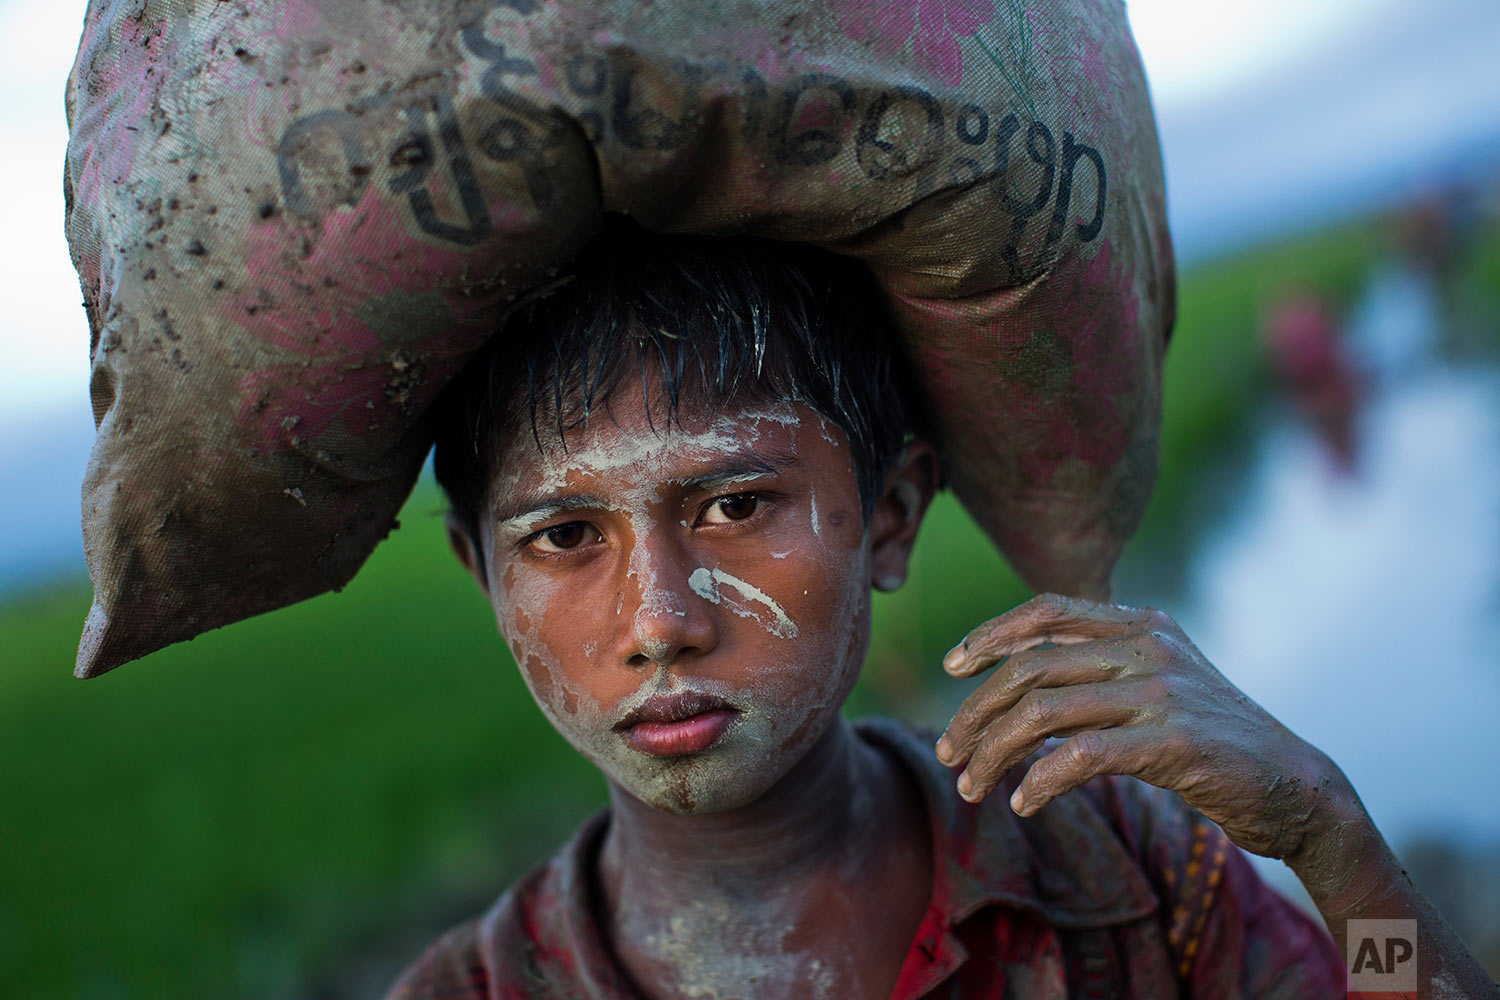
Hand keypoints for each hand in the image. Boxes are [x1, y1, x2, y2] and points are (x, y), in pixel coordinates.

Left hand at [934, 593, 1348, 860]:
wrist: (1296, 786)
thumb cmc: (1214, 742)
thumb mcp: (1159, 684)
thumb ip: (1103, 668)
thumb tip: (1021, 681)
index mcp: (1142, 624)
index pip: (1047, 610)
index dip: (991, 634)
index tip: (952, 666)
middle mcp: (1148, 647)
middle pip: (1030, 666)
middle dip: (976, 710)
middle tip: (949, 750)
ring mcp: (1162, 692)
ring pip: (1042, 711)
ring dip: (994, 752)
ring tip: (972, 786)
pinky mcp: (1173, 742)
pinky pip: (1079, 756)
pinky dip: (1039, 781)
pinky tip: (1023, 803)